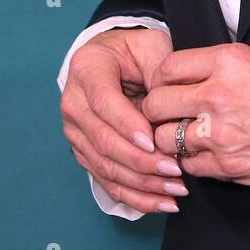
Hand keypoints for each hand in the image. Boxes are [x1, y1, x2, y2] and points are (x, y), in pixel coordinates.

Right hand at [60, 26, 189, 213]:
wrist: (113, 57)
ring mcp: (76, 131)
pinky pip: (107, 180)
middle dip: (141, 161)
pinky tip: (161, 202)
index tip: (154, 142)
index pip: (103, 102)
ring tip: (176, 189)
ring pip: (105, 166)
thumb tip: (169, 113)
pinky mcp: (85, 152)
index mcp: (86, 69)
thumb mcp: (151, 46)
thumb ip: (160, 74)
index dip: (127, 125)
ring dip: (142, 183)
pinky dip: (135, 195)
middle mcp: (73, 102)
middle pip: (103, 140)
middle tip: (175, 170)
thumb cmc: (136, 50)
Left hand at [141, 42, 249, 186]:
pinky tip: (208, 152)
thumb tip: (187, 79)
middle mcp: (219, 96)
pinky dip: (194, 160)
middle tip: (166, 112)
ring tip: (186, 133)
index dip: (162, 78)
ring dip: (171, 137)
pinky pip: (191, 165)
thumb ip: (219, 70)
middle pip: (155, 105)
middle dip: (156, 109)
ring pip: (166, 139)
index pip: (166, 69)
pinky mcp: (230, 166)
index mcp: (228, 62)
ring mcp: (222, 135)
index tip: (166, 85)